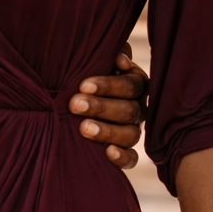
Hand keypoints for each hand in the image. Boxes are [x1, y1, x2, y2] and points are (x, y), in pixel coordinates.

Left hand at [68, 46, 147, 168]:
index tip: (83, 85)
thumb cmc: (88, 70)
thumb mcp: (97, 57)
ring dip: (107, 131)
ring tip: (83, 128)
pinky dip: (123, 158)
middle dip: (100, 107)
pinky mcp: (124, 149)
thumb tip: (121, 61)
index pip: (129, 85)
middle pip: (128, 110)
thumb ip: (110, 52)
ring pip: (130, 134)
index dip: (109, 86)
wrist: (75, 92)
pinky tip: (108, 153)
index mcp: (135, 83)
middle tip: (74, 104)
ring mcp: (132, 129)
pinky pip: (131, 158)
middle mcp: (138, 107)